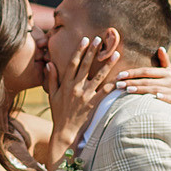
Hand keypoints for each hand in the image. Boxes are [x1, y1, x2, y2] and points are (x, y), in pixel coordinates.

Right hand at [46, 34, 118, 155]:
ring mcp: (85, 95)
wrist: (65, 132)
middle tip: (100, 38)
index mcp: (65, 84)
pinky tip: (121, 77)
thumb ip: (51, 78)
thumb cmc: (58, 113)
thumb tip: (49, 63)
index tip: (85, 40)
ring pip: (98, 76)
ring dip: (107, 64)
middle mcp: (75, 87)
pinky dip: (114, 84)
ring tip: (115, 53)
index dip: (79, 50)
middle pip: (85, 65)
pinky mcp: (94, 104)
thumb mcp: (51, 95)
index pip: (73, 63)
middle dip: (93, 51)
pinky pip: (105, 92)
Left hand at [114, 46, 170, 112]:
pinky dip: (161, 97)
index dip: (133, 72)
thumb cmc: (167, 86)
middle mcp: (170, 80)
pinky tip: (153, 97)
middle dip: (132, 82)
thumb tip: (161, 48)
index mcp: (166, 72)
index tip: (120, 75)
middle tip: (119, 84)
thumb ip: (163, 61)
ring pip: (154, 89)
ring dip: (140, 90)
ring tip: (127, 90)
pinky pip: (168, 98)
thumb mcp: (167, 73)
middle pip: (148, 80)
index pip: (146, 71)